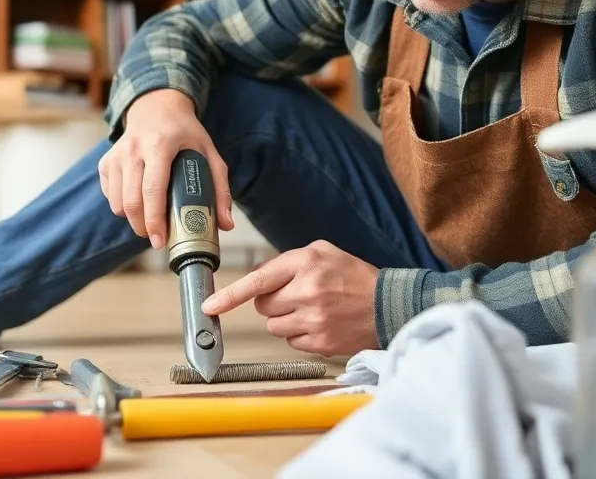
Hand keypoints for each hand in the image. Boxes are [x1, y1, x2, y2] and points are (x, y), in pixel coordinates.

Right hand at [98, 88, 233, 249]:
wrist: (156, 106)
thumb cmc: (185, 132)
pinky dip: (122, 206)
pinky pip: (110, 196)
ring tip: (149, 220)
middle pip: (131, 201)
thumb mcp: (209, 152)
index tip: (160, 241)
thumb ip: (219, 188)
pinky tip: (138, 201)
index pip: (153, 189)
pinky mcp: (105, 161)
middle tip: (157, 238)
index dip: (154, 220)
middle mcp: (134, 148)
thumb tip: (225, 225)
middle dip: (143, 227)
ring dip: (132, 219)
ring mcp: (116, 154)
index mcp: (160, 144)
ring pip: (117, 203)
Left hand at [201, 240, 379, 356]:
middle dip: (271, 301)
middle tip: (294, 294)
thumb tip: (257, 279)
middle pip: (262, 306)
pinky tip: (319, 323)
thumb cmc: (353, 275)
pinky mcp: (320, 343)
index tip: (209, 305)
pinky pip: (290, 341)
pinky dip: (299, 333)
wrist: (387, 305)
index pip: (258, 280)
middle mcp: (307, 293)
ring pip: (274, 326)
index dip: (230, 295)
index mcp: (305, 264)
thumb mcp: (321, 252)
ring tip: (311, 308)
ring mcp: (314, 321)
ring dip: (285, 318)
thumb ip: (286, 262)